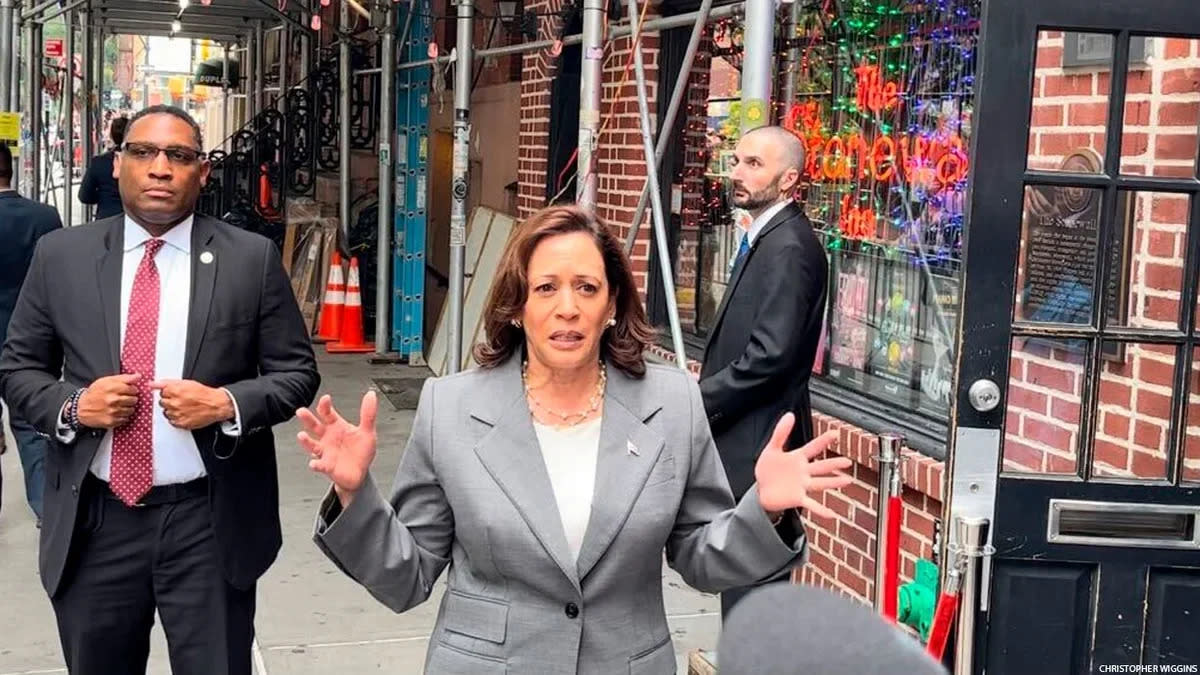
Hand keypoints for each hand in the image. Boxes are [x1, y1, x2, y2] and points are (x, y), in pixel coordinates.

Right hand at [78, 374, 141, 428]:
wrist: (80, 408)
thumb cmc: (94, 393)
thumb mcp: (106, 381)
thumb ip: (124, 378)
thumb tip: (138, 376)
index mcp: (112, 388)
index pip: (133, 389)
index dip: (132, 389)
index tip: (128, 391)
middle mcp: (113, 400)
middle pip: (134, 400)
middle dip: (131, 399)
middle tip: (123, 398)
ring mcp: (112, 411)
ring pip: (131, 410)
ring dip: (127, 408)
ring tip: (119, 405)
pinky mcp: (111, 421)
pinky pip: (125, 419)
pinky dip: (122, 416)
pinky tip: (116, 412)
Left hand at [149, 379, 233, 429]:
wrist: (216, 405)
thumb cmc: (203, 394)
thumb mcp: (186, 383)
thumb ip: (166, 383)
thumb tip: (151, 384)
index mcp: (174, 391)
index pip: (161, 392)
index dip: (170, 392)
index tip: (176, 393)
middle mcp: (174, 403)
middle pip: (162, 403)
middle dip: (170, 401)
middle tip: (181, 400)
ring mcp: (177, 414)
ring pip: (166, 412)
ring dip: (172, 410)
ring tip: (184, 407)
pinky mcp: (181, 423)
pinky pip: (171, 421)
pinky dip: (177, 418)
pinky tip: (185, 414)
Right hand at [296, 392, 378, 506]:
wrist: (360, 473)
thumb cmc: (360, 451)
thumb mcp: (367, 431)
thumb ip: (368, 413)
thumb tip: (371, 395)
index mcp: (336, 426)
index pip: (327, 413)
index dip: (325, 405)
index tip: (325, 399)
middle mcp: (328, 437)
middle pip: (314, 426)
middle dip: (307, 418)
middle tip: (301, 411)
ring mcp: (325, 451)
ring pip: (312, 444)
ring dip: (306, 441)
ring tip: (302, 435)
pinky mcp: (327, 465)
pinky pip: (320, 464)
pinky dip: (316, 464)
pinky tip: (314, 463)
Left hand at [755, 414, 853, 518]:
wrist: (761, 490)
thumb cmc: (768, 470)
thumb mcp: (772, 449)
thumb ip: (780, 432)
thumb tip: (789, 415)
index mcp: (797, 458)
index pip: (813, 447)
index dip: (823, 440)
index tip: (835, 433)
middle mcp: (803, 472)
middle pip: (821, 466)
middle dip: (834, 464)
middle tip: (848, 462)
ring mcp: (802, 486)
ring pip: (820, 483)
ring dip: (833, 482)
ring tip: (847, 481)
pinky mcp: (797, 498)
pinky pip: (811, 504)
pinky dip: (821, 510)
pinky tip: (832, 515)